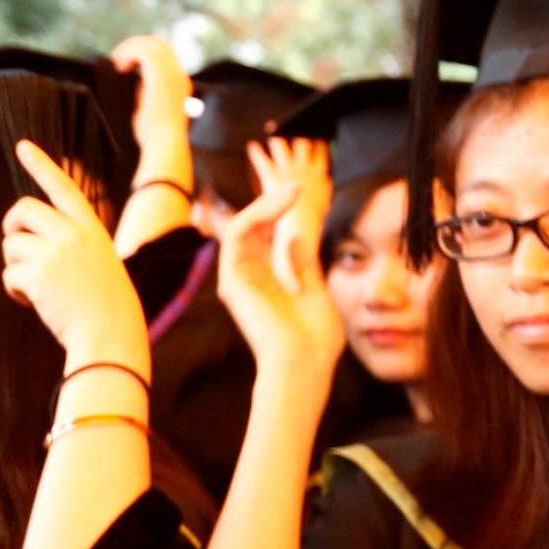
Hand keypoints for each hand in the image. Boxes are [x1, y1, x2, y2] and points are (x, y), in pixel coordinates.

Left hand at [0, 141, 149, 367]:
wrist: (111, 336)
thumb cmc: (106, 307)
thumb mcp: (99, 263)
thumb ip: (72, 244)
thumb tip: (29, 238)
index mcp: (92, 228)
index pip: (64, 187)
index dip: (42, 165)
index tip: (23, 146)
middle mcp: (73, 234)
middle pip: (22, 209)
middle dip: (11, 227)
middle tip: (15, 249)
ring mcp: (55, 252)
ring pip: (11, 245)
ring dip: (15, 267)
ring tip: (36, 289)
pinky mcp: (38, 274)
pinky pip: (8, 274)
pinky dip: (14, 291)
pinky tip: (32, 303)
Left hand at [111, 34, 194, 190]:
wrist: (164, 146)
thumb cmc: (153, 138)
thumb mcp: (147, 110)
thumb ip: (143, 93)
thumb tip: (130, 82)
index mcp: (178, 83)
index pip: (164, 56)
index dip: (143, 54)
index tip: (124, 66)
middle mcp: (179, 75)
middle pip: (160, 44)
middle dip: (136, 46)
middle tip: (117, 59)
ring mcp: (172, 74)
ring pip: (152, 44)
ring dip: (130, 48)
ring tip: (116, 62)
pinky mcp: (161, 76)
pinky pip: (144, 51)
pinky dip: (129, 53)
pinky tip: (119, 66)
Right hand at [214, 145, 342, 382]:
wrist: (304, 361)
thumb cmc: (315, 338)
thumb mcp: (316, 289)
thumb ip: (303, 262)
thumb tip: (294, 235)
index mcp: (270, 284)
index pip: (267, 240)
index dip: (280, 216)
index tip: (303, 197)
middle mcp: (250, 279)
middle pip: (254, 231)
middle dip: (272, 205)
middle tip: (297, 187)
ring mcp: (239, 279)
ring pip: (244, 227)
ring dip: (266, 204)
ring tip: (291, 191)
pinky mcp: (232, 278)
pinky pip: (239, 234)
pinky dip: (257, 214)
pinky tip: (280, 204)